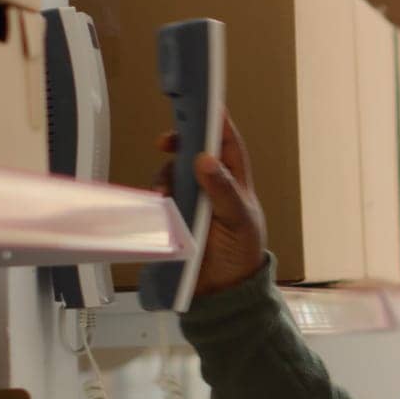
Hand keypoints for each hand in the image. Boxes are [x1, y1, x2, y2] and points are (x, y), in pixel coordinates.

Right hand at [154, 112, 267, 295]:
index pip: (227, 144)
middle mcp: (214, 188)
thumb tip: (206, 159)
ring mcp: (194, 203)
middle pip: (195, 154)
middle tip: (165, 141)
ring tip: (165, 191)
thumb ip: (223, 190)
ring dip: (166, 175)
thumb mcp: (238, 220)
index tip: (204, 103)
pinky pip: (163, 199)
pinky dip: (158, 196)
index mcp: (236, 183)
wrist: (223, 295)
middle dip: (181, 141)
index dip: (217, 122)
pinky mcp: (175, 219)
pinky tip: (159, 203)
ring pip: (175, 175)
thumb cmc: (241, 254)